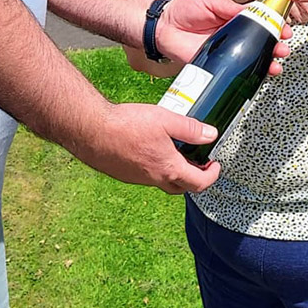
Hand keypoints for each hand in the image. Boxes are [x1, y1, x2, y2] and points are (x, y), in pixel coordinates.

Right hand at [66, 102, 221, 192]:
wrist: (91, 131)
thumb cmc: (127, 125)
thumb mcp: (165, 120)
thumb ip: (190, 128)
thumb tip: (211, 135)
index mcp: (169, 169)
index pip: (199, 184)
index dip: (212, 176)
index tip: (215, 165)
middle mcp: (154, 179)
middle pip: (181, 187)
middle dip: (194, 177)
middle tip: (198, 162)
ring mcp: (137, 179)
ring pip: (162, 182)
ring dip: (173, 173)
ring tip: (174, 153)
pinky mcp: (123, 174)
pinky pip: (145, 177)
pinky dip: (154, 168)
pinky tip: (149, 150)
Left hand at [155, 0, 290, 72]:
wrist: (162, 25)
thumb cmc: (184, 8)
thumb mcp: (211, 1)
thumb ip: (231, 8)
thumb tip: (253, 12)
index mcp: (234, 18)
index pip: (260, 23)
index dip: (274, 26)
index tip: (285, 28)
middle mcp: (233, 35)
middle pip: (260, 43)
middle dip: (275, 46)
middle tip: (283, 47)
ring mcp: (227, 51)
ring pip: (252, 59)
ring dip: (267, 62)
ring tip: (276, 62)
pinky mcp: (217, 64)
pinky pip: (235, 71)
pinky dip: (248, 75)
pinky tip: (259, 74)